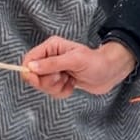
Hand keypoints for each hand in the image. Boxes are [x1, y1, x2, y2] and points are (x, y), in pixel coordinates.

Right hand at [22, 37, 136, 98]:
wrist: (110, 73)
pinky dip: (62, 92)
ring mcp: (54, 70)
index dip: (30, 71)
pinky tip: (72, 85)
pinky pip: (51, 92)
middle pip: (34, 75)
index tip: (37, 80)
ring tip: (70, 81)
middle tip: (63, 77)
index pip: (29, 59)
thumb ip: (52, 64)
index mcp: (51, 47)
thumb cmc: (96, 63)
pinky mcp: (59, 81)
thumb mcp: (74, 61)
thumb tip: (31, 67)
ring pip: (43, 85)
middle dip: (48, 81)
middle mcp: (50, 58)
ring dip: (56, 88)